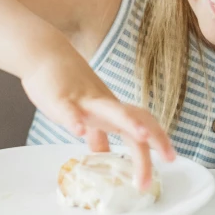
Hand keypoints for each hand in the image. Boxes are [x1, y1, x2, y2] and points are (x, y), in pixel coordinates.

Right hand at [21, 49, 175, 190]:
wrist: (43, 54)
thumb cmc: (65, 85)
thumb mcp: (87, 112)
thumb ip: (97, 134)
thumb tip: (103, 154)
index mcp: (111, 110)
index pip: (143, 122)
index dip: (159, 139)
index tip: (171, 159)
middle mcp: (104, 104)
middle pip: (135, 120)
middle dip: (153, 140)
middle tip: (169, 160)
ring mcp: (83, 100)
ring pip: (110, 110)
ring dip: (129, 122)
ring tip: (143, 136)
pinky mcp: (60, 98)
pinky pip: (69, 110)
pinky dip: (75, 120)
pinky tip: (79, 131)